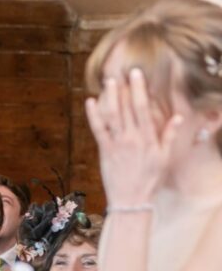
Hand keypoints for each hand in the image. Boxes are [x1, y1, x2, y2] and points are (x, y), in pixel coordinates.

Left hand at [85, 69, 182, 206]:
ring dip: (109, 97)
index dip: (139, 89)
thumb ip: (169, 136)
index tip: (137, 74)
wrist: (132, 200)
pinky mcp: (105, 152)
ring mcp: (118, 144)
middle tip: (120, 70)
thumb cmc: (150, 179)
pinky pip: (98, 130)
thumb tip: (180, 116)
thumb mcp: (164, 157)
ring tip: (108, 81)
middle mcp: (133, 138)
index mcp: (148, 138)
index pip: (144, 108)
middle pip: (127, 108)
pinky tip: (90, 102)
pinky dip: (94, 116)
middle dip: (124, 88)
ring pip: (113, 116)